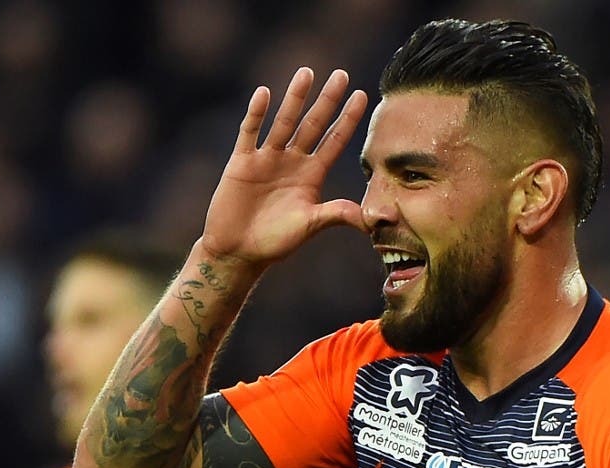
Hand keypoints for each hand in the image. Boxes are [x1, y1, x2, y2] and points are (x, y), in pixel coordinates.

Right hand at [199, 67, 368, 264]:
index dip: (347, 119)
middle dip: (327, 101)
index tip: (362, 95)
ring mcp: (267, 159)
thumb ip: (337, 214)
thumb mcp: (310, 225)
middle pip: (312, 124)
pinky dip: (256, 115)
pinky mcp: (242, 163)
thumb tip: (371, 219)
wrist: (238, 252)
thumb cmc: (275, 242)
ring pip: (283, 123)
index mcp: (311, 175)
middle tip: (341, 74)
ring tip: (306, 73)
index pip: (334, 141)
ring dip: (295, 99)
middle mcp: (291, 162)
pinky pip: (250, 133)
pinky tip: (263, 94)